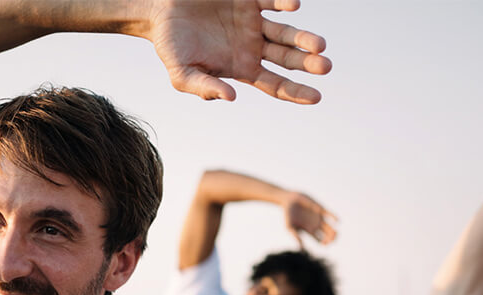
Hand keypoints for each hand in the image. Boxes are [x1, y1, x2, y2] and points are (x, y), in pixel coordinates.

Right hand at [146, 0, 331, 103]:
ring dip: (303, 38)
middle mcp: (254, 47)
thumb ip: (204, 87)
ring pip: (286, 32)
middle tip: (324, 66)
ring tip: (319, 45)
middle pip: (288, 58)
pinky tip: (293, 7)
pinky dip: (284, 3)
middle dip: (307, 63)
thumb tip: (231, 97)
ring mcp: (254, 22)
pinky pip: (272, 1)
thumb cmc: (170, 47)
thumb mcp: (182, 74)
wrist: (158, 11)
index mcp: (243, 68)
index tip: (317, 97)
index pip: (276, 84)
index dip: (296, 91)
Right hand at [283, 191, 336, 247]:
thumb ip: (296, 237)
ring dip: (334, 232)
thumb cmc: (288, 215)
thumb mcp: (290, 227)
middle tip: (331, 240)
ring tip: (335, 233)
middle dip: (331, 239)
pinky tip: (337, 221)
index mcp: (309, 231)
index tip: (324, 243)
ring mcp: (319, 218)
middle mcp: (316, 225)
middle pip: (328, 236)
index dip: (324, 243)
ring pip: (330, 227)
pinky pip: (330, 214)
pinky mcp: (321, 209)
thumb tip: (302, 249)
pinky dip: (334, 217)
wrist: (289, 200)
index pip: (321, 241)